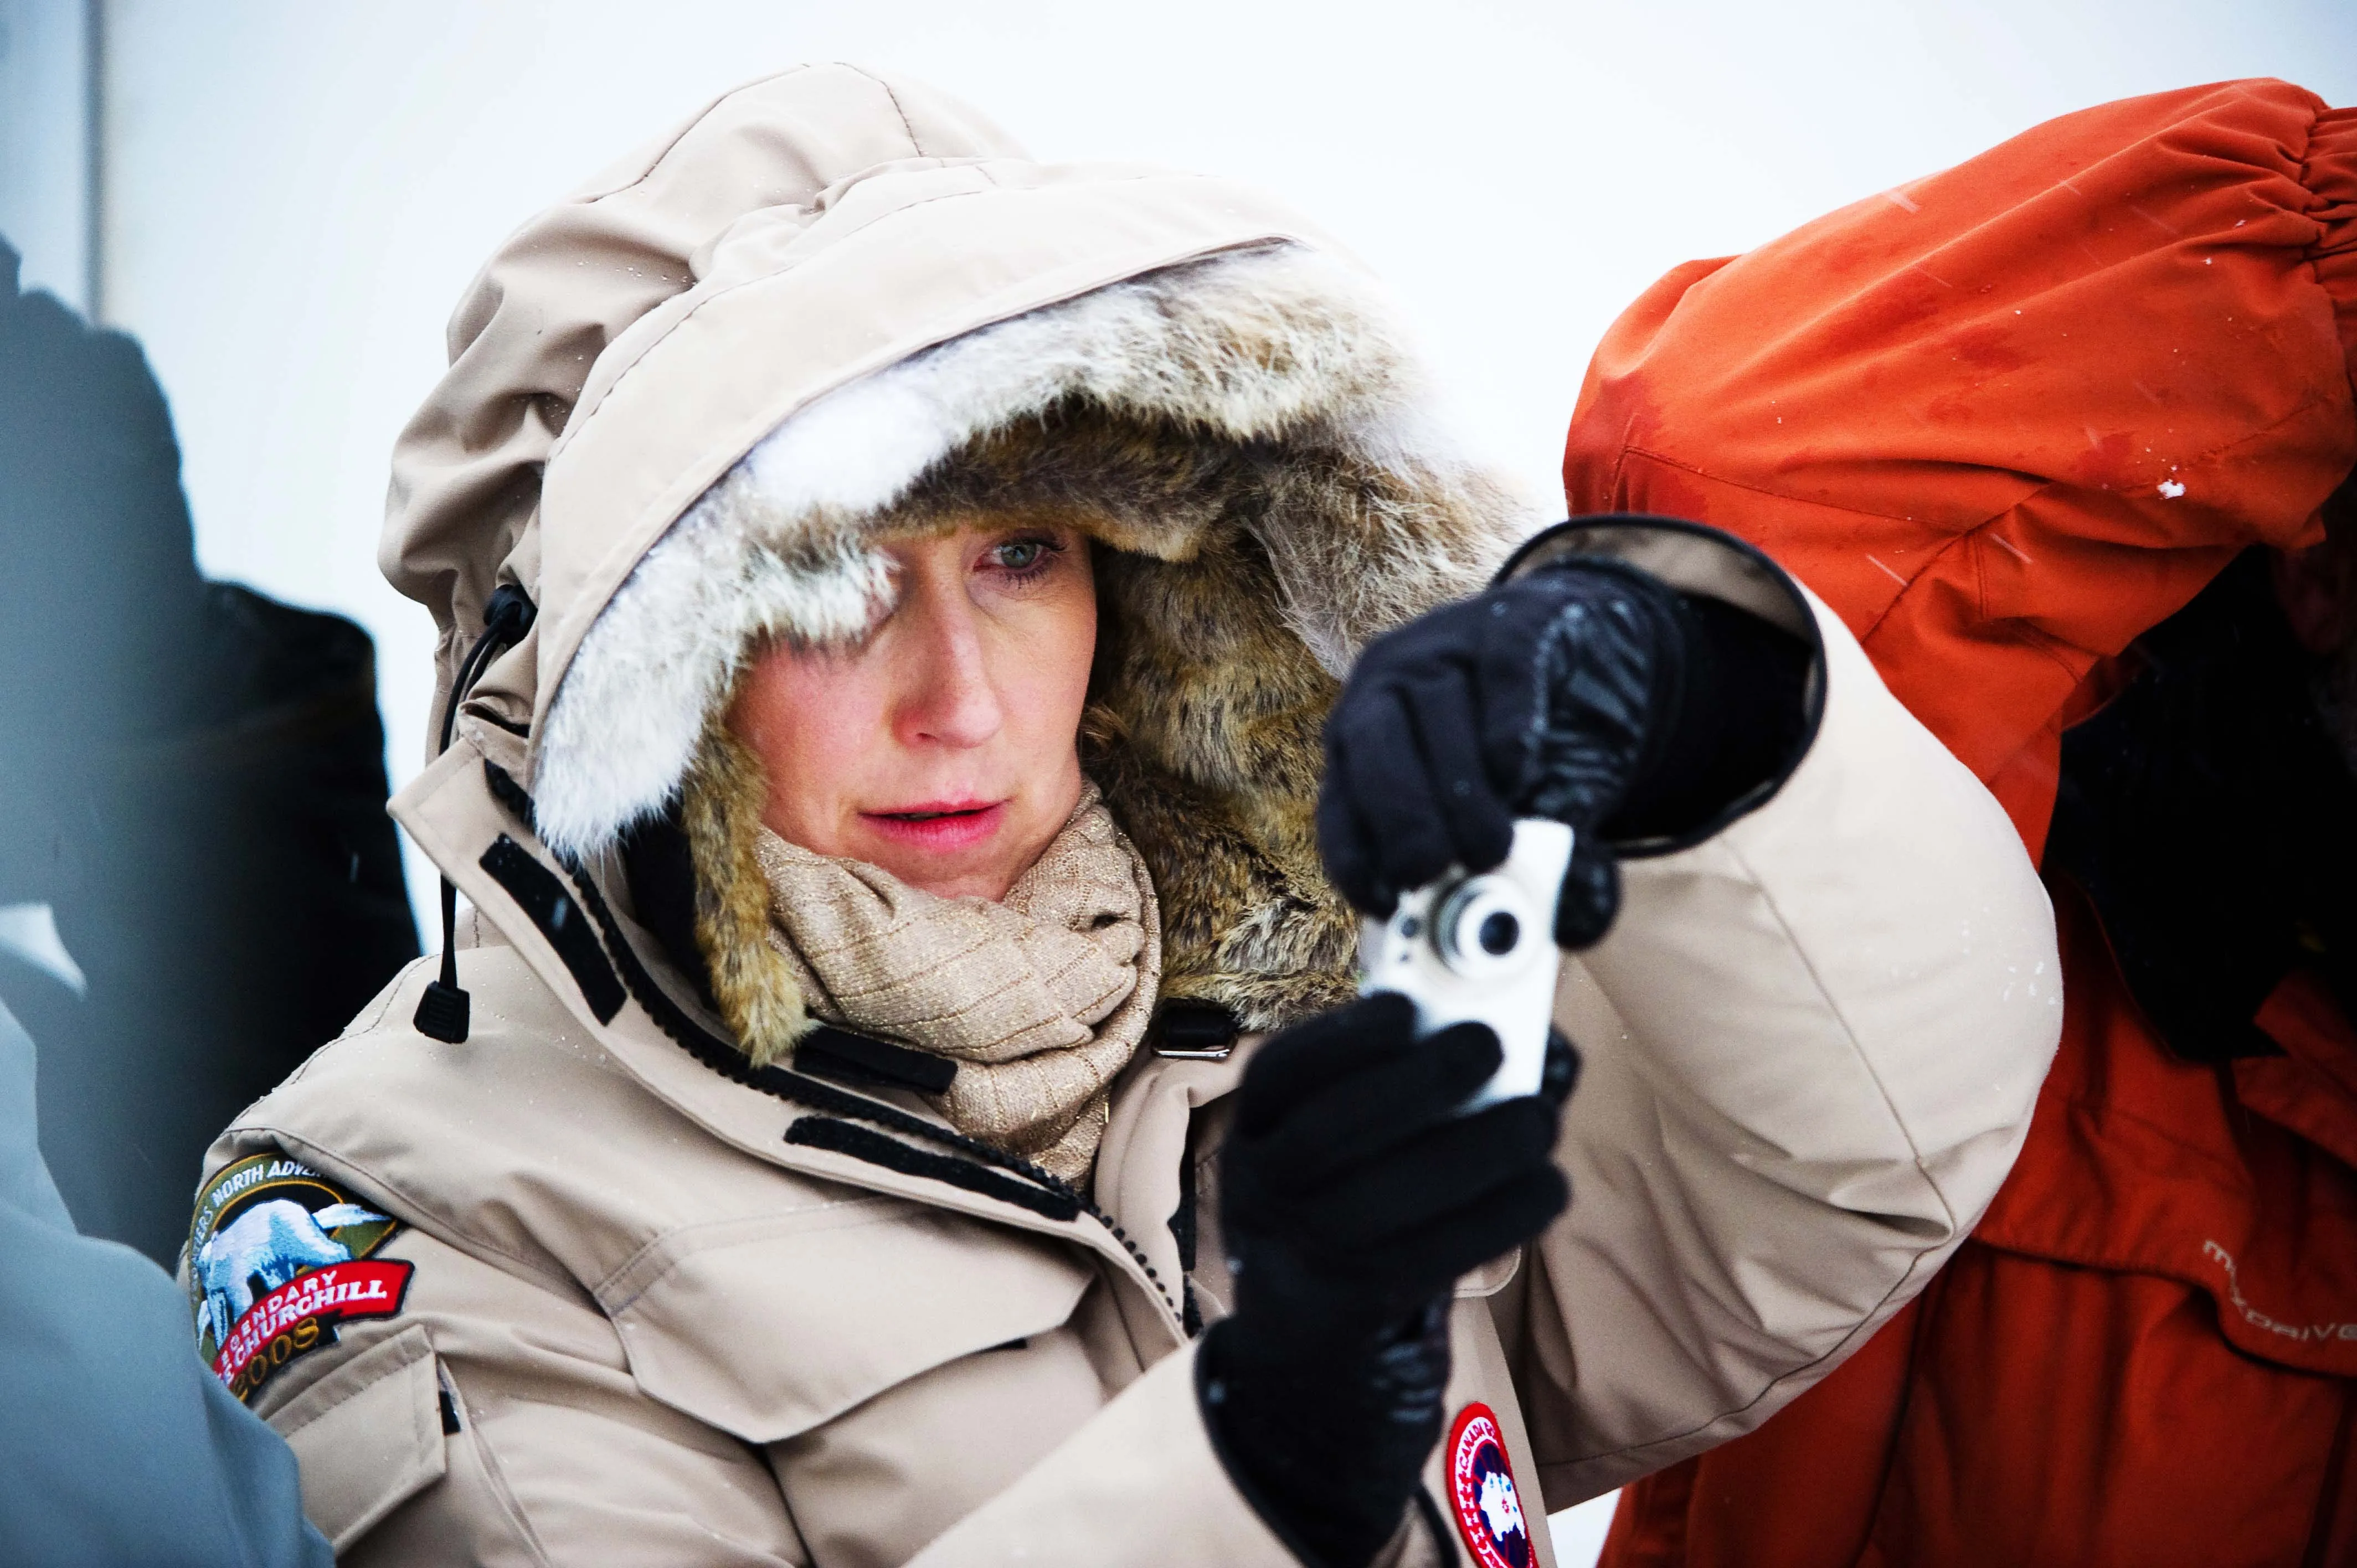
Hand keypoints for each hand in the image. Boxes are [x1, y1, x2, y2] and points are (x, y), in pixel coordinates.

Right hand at [1200, 994, 1572, 1567]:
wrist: (1307, 1333)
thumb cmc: (1352, 1195)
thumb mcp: (1349, 1136)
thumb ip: (1421, 1077)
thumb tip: (1533, 1041)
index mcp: (1255, 1128)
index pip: (1281, 1071)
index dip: (1343, 1035)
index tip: (1410, 1008)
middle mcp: (1261, 1190)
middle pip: (1330, 1130)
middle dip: (1419, 1080)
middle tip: (1489, 1046)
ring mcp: (1301, 1255)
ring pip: (1389, 1197)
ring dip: (1478, 1149)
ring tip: (1537, 1120)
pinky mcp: (1355, 1307)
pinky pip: (1435, 1256)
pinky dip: (1502, 1215)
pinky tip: (1547, 1185)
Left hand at [1317, 558, 1695, 946]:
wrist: (1592, 653)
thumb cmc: (1541, 755)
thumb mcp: (1535, 821)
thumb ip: (1544, 869)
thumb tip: (1573, 927)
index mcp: (1366, 751)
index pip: (1340, 808)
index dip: (1357, 858)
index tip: (1387, 905)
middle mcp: (1387, 692)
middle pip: (1370, 749)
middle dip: (1402, 821)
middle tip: (1441, 874)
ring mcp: (1445, 647)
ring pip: (1428, 710)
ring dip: (1457, 788)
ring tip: (1494, 848)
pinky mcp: (1510, 624)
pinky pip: (1497, 670)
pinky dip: (1504, 722)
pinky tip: (1516, 767)